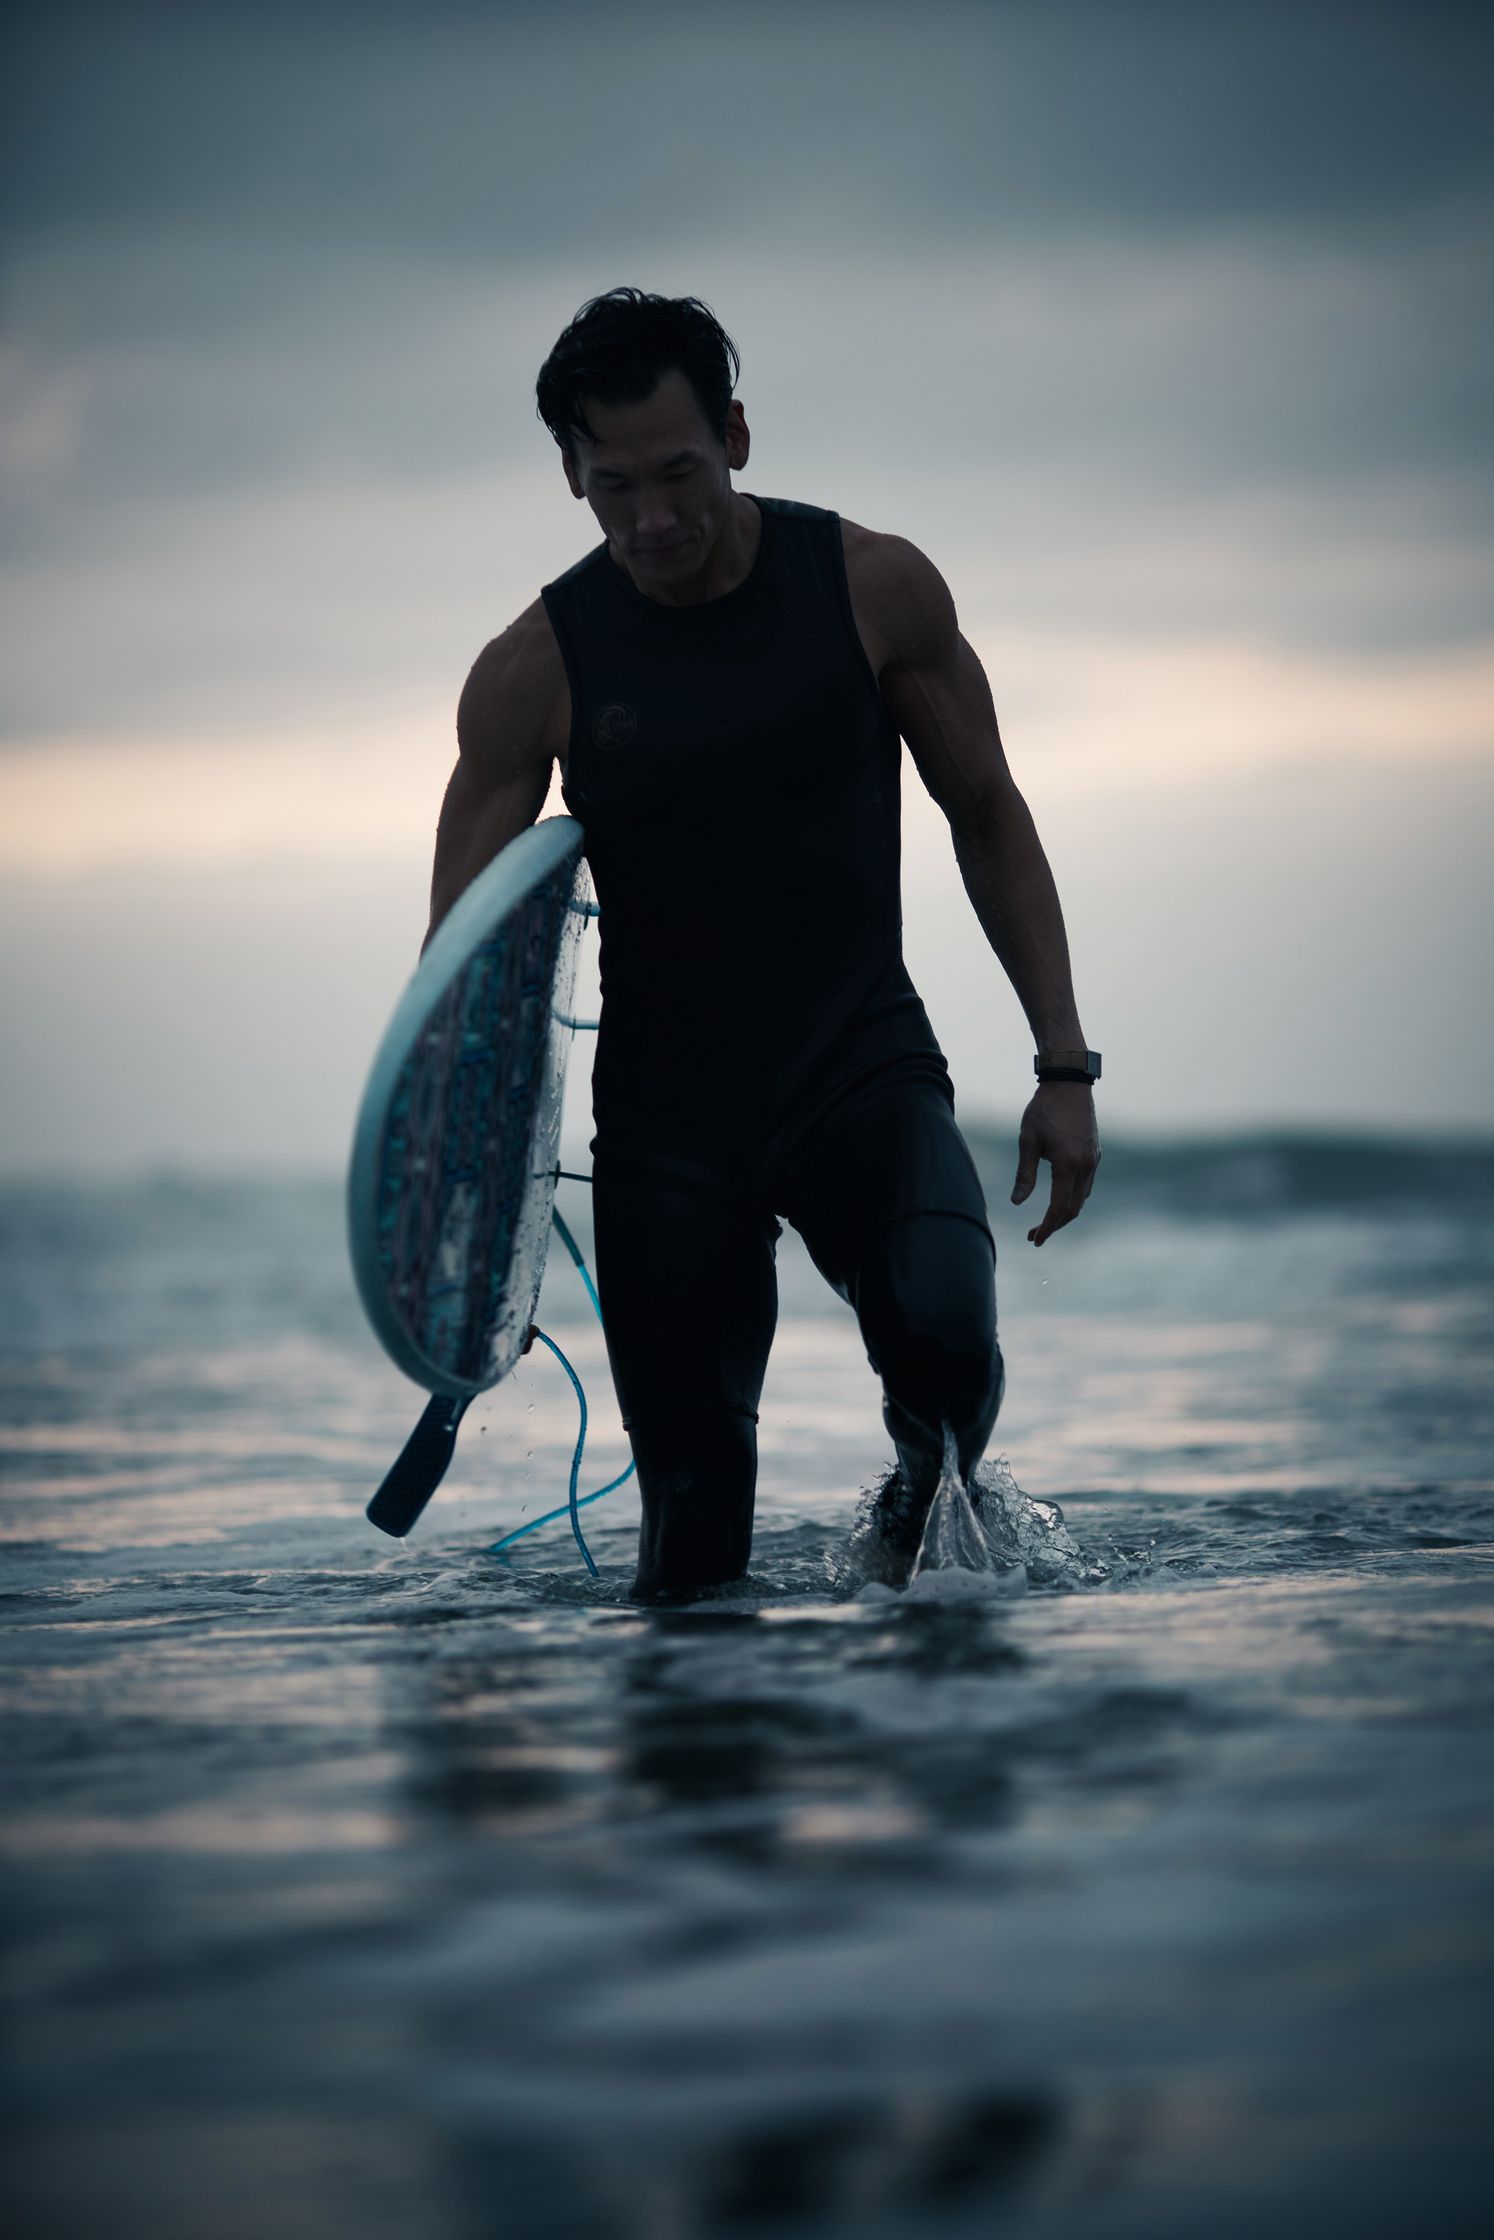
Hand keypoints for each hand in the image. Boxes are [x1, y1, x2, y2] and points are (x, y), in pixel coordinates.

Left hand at [1011, 1083, 1100, 1245]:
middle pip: (1073, 1209)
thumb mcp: (1027, 1141)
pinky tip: (1058, 1198)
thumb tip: (1017, 1203)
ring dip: (1064, 1214)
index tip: (1034, 1239)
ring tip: (1044, 1221)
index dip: (1046, 1227)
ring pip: (1082, 1199)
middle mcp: (1085, 1166)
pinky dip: (1073, 1198)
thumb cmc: (1043, 1110)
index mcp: (1067, 1164)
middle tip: (1034, 1235)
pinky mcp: (1095, 1154)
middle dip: (1054, 1225)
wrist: (1069, 1083)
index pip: (1059, 1208)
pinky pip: (1086, 1186)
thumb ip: (1024, 1174)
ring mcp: (1093, 1160)